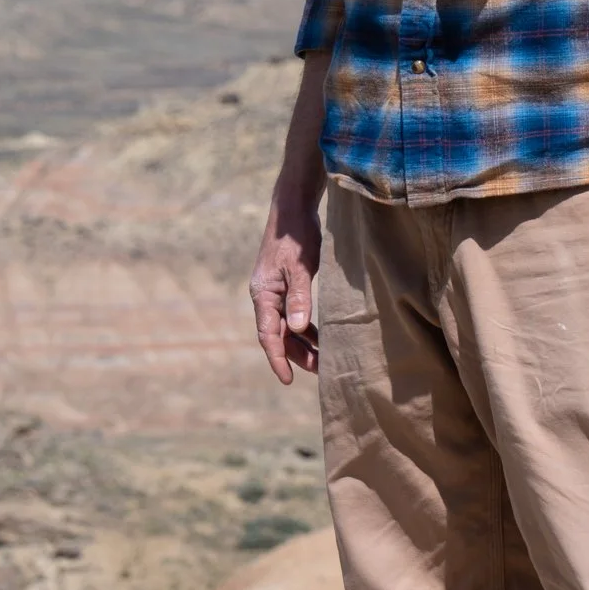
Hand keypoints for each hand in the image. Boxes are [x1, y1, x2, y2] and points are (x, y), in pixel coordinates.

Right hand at [249, 192, 321, 383]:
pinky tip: (323, 336)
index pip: (268, 336)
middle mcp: (266, 296)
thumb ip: (299, 297)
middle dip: (297, 355)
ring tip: (325, 359)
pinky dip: (307, 327)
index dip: (277, 359)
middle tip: (321, 371)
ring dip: (304, 343)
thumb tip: (299, 328)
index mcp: (263, 295)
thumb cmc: (296, 236)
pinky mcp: (287, 285)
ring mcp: (276, 291)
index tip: (287, 380)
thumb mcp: (300, 267)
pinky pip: (295, 314)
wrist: (294, 209)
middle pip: (279, 335)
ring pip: (288, 326)